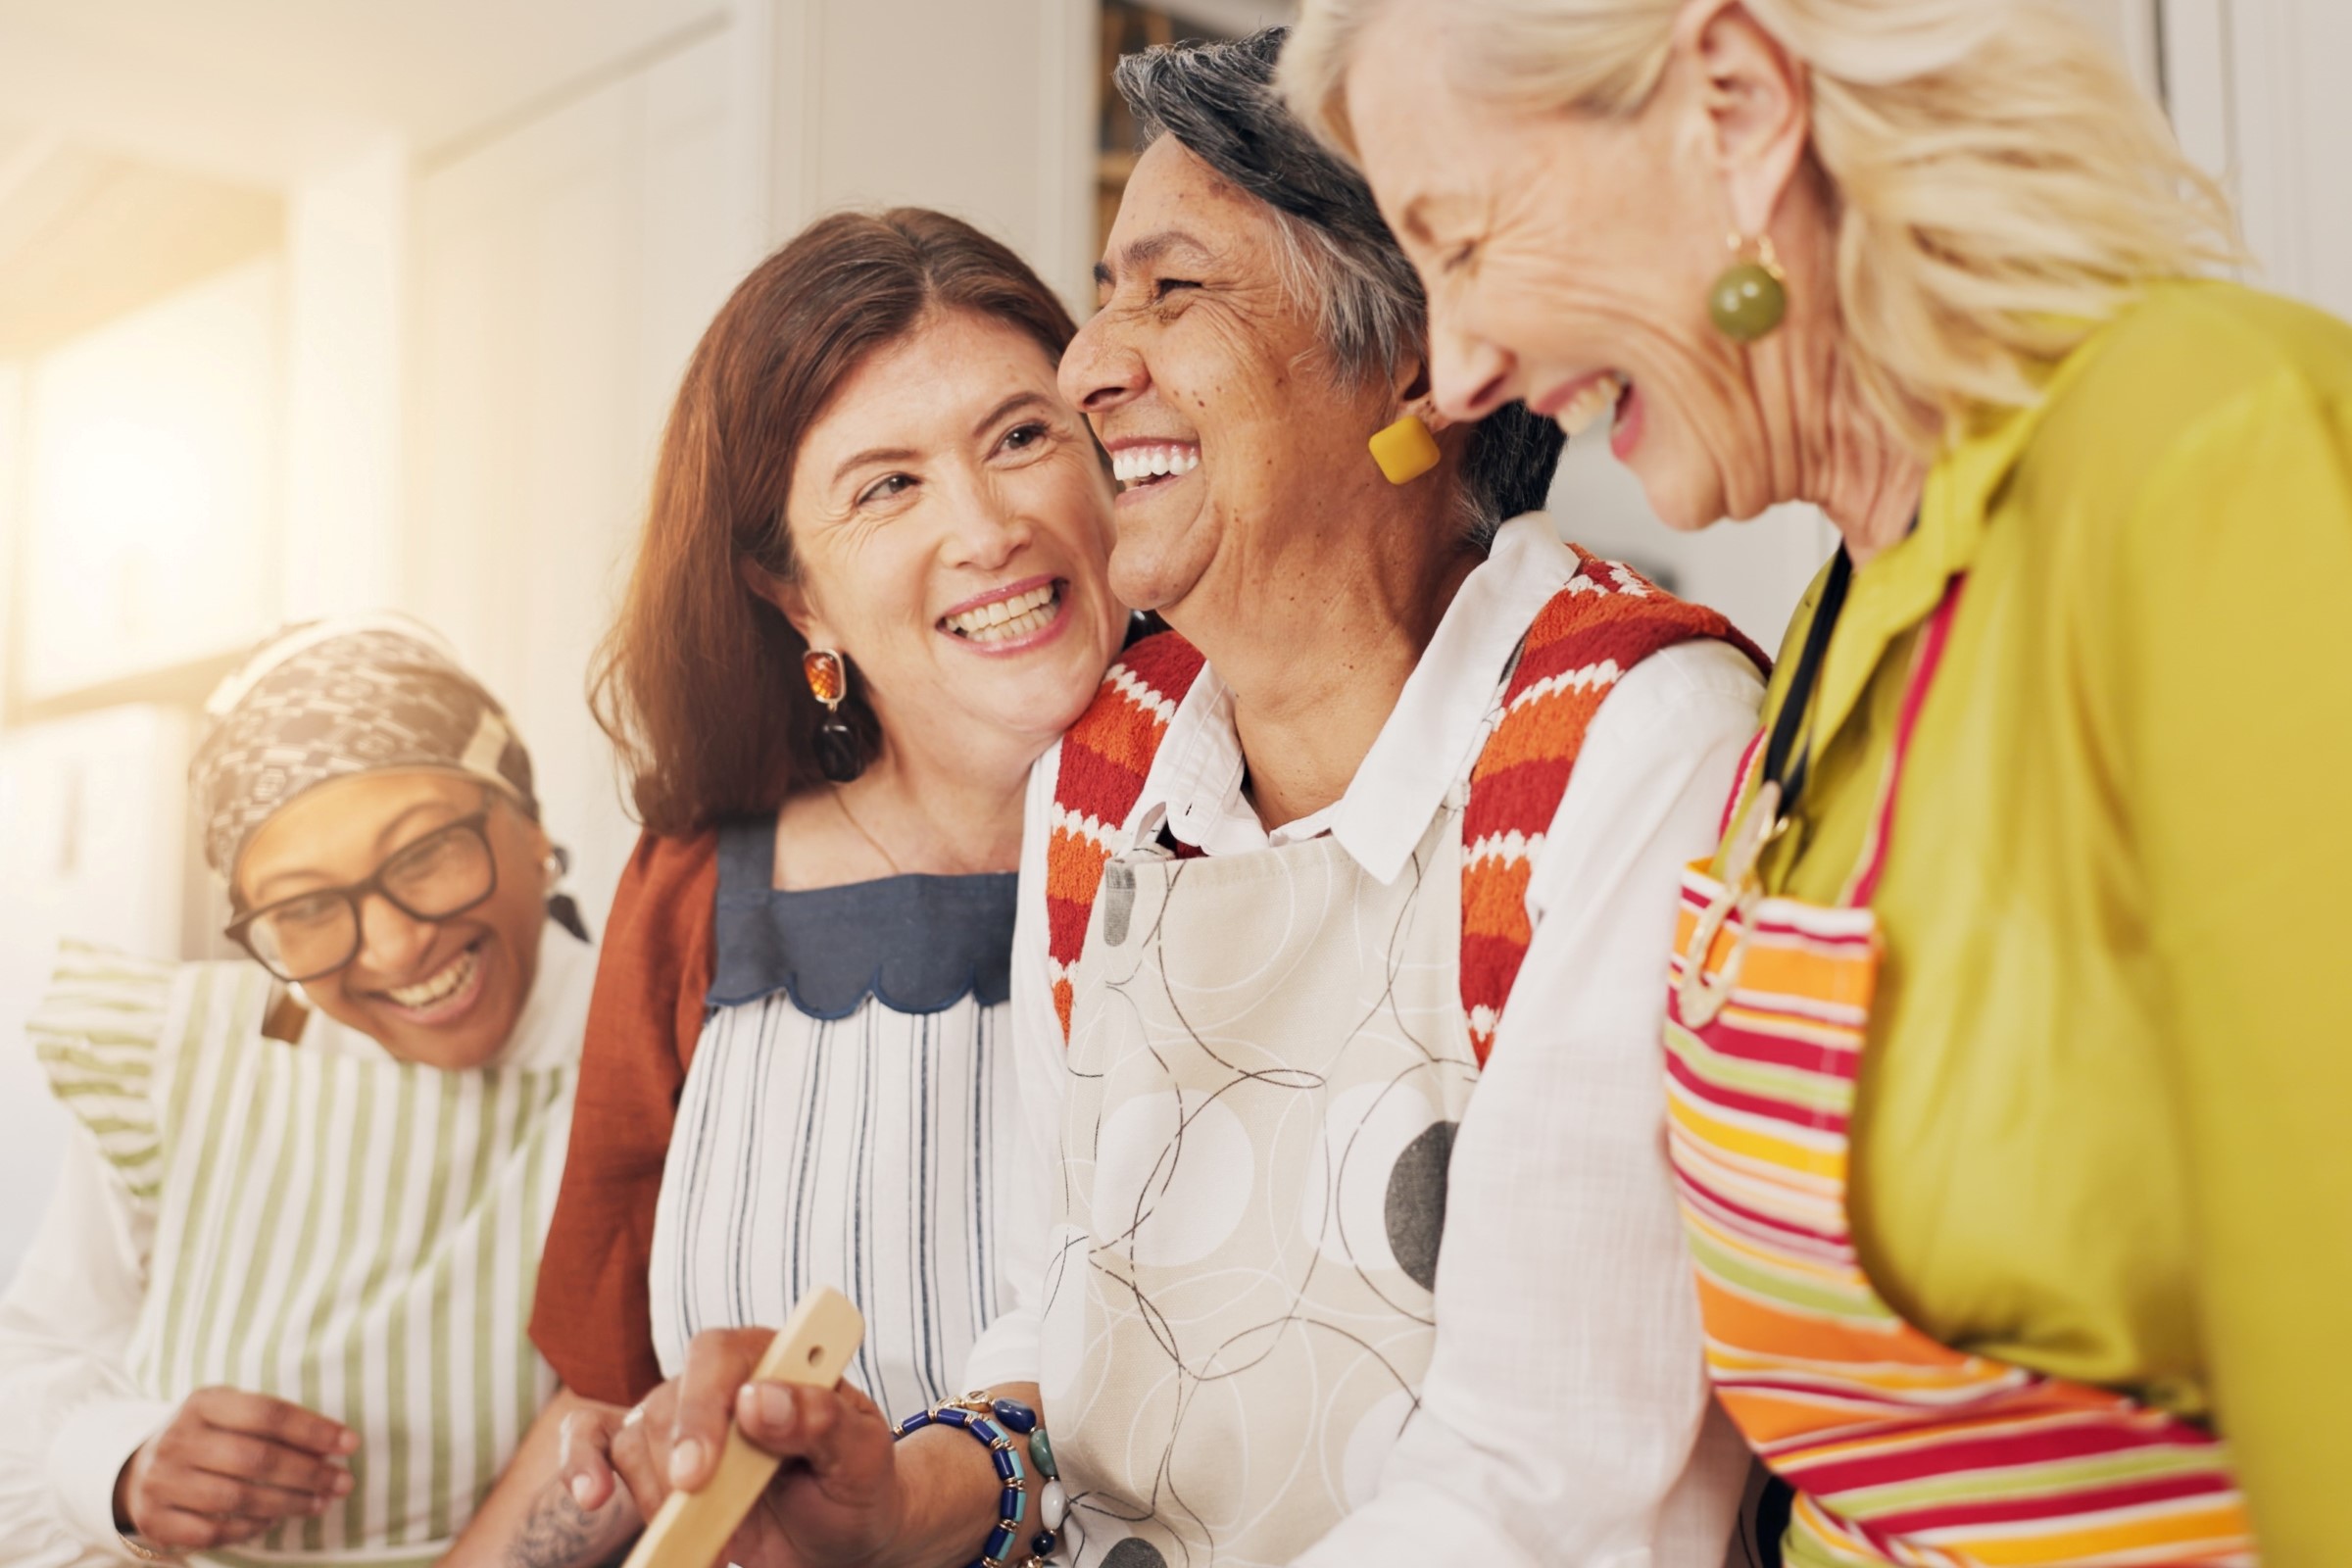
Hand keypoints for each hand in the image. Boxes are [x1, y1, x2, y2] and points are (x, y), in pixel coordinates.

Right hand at [113, 1387, 356, 1552]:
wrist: (140, 1469)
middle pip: (255, 1458)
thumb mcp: (233, 1415)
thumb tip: (336, 1445)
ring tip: (319, 1503)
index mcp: (204, 1402)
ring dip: (287, 1503)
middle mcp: (178, 1439)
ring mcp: (161, 1481)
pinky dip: (248, 1528)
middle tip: (343, 1482)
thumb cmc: (210, 1438)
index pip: (266, 1413)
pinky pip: (212, 1531)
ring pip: (236, 1498)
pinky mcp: (154, 1519)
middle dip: (308, 1473)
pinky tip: (272, 1522)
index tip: (351, 1443)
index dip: (313, 1429)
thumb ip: (277, 1426)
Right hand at [597, 1328, 904, 1567]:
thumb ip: (822, 1421)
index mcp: (774, 1358)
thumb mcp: (862, 1457)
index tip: (698, 1474)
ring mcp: (681, 1417)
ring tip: (701, 1538)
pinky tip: (592, 1496)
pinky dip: (582, 1464)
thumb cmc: (856, 1484)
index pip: (718, 1356)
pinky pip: (596, 1441)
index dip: (701, 1410)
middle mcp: (721, 1380)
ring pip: (635, 1438)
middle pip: (668, 1404)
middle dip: (675, 1469)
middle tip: (696, 1514)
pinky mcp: (652, 1459)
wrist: (841, 1533)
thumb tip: (757, 1399)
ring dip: (656, 1497)